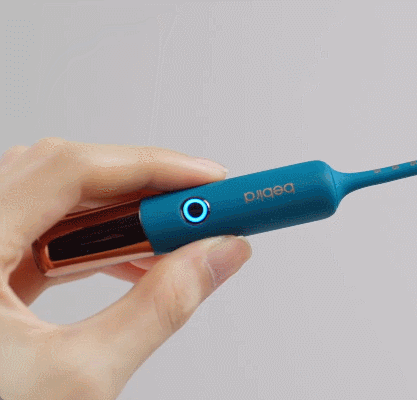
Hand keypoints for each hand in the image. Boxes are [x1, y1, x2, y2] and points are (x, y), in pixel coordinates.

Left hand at [0, 138, 251, 398]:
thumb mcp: (80, 378)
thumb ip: (161, 307)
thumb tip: (220, 255)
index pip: (68, 170)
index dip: (149, 166)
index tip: (210, 183)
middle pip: (62, 177)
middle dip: (142, 187)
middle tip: (204, 208)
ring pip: (53, 205)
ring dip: (123, 216)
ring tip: (179, 240)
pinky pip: (44, 237)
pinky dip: (97, 243)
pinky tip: (137, 261)